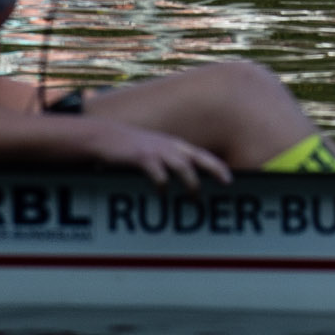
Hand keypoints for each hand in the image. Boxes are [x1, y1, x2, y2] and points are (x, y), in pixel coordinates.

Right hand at [82, 116, 231, 187]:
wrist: (105, 136)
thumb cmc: (130, 148)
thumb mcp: (152, 151)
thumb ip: (167, 161)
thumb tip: (180, 180)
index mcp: (173, 145)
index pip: (201, 155)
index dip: (216, 166)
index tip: (229, 179)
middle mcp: (169, 145)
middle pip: (198, 157)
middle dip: (215, 169)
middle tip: (227, 183)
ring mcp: (156, 150)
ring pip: (182, 166)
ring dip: (191, 182)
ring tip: (196, 197)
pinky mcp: (142, 156)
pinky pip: (158, 173)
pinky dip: (163, 184)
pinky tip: (163, 194)